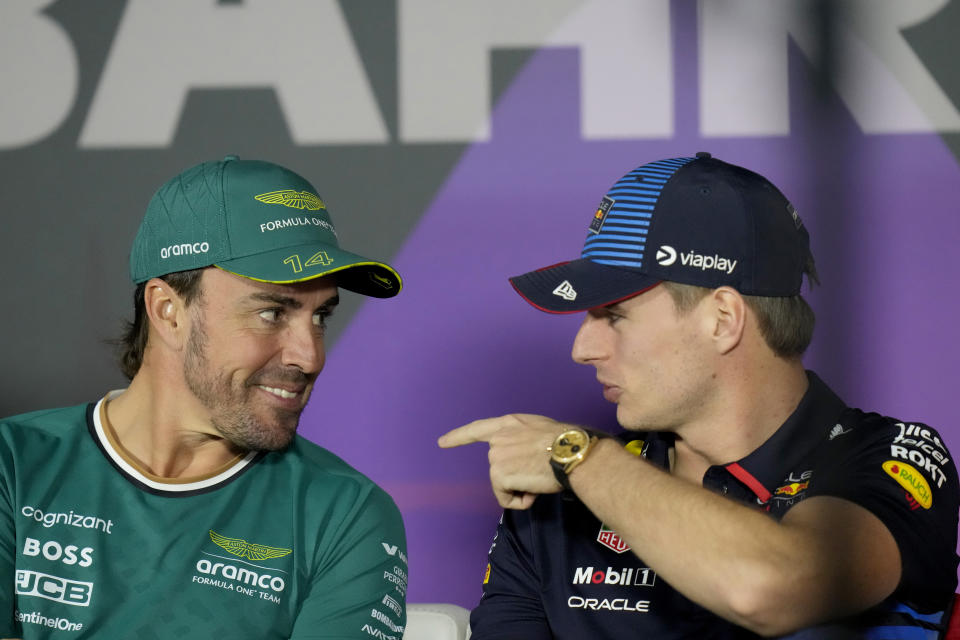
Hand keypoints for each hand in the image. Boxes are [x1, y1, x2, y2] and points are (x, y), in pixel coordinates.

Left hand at [438, 413, 571, 508]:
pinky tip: (535, 487)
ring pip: (504, 485)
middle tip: (540, 470)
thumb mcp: (539, 429)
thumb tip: (526, 457)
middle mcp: (497, 439)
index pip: (478, 429)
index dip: (459, 436)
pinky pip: (507, 500)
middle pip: (499, 468)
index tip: (442, 442)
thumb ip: (522, 439)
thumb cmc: (566, 442)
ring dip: (522, 488)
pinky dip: (522, 501)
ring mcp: (495, 457)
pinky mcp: (498, 476)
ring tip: (540, 476)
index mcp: (508, 424)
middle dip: (518, 476)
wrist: (570, 452)